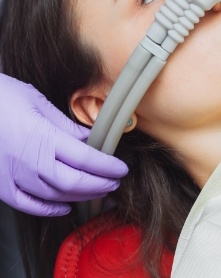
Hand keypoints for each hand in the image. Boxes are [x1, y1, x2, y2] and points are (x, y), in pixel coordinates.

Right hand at [0, 74, 127, 215]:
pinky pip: (29, 204)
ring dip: (81, 196)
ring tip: (98, 191)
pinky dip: (49, 208)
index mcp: (44, 138)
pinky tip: (64, 206)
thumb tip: (88, 136)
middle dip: (100, 185)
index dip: (108, 166)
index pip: (86, 158)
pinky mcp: (1, 186)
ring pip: (55, 195)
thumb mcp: (36, 102)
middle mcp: (31, 162)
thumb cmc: (0, 98)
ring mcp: (14, 177)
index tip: (122, 168)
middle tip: (115, 182)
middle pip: (75, 182)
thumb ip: (64, 124)